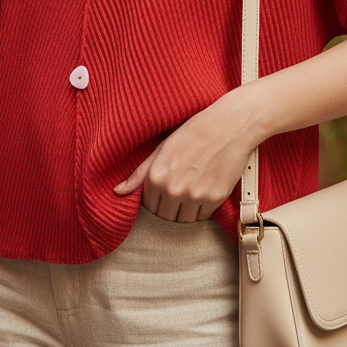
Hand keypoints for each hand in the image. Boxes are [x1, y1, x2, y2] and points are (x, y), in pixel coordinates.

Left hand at [113, 89, 257, 220]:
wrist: (229, 126)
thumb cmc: (193, 133)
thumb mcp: (161, 148)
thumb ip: (139, 174)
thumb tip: (116, 192)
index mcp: (156, 176)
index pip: (148, 207)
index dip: (156, 201)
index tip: (164, 192)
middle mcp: (173, 189)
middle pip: (165, 218)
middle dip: (169, 209)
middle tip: (178, 193)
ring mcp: (195, 196)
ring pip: (184, 221)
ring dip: (185, 212)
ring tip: (191, 192)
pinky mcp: (215, 198)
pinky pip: (202, 217)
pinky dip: (202, 209)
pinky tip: (204, 191)